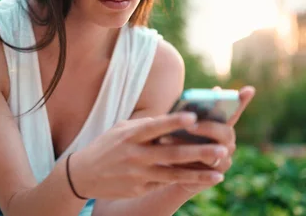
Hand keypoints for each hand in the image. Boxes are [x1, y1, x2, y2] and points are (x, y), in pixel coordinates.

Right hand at [67, 112, 230, 199]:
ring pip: (173, 174)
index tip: (194, 117)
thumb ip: (144, 125)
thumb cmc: (107, 146)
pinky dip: (186, 181)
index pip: (156, 127)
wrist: (83, 175)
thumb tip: (170, 120)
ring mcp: (138, 174)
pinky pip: (166, 183)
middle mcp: (136, 155)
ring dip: (199, 174)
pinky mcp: (140, 188)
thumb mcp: (121, 129)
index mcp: (131, 135)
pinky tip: (204, 179)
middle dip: (198, 152)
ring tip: (220, 173)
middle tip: (222, 149)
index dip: (174, 122)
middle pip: (171, 154)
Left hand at [174, 85, 255, 193]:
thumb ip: (187, 116)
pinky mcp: (216, 175)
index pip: (234, 111)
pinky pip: (205, 169)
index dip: (242, 101)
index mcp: (222, 125)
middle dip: (207, 128)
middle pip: (226, 133)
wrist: (175, 170)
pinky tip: (172, 159)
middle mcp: (228, 141)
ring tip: (168, 139)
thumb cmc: (179, 141)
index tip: (249, 89)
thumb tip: (185, 107)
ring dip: (190, 146)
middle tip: (189, 126)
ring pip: (214, 152)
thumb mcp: (181, 126)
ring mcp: (225, 158)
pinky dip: (188, 162)